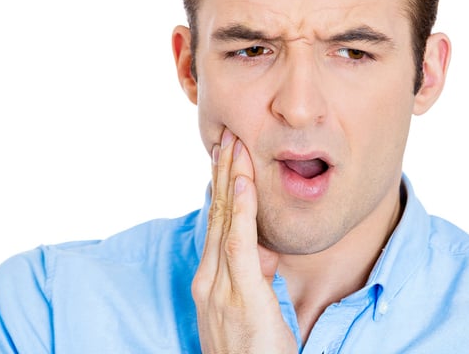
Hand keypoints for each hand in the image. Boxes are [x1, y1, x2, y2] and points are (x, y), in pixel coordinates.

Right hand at [192, 128, 297, 352]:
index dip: (220, 187)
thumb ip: (250, 275)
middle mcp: (207, 278)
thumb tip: (261, 251)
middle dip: (222, 172)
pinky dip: (242, 208)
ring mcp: (219, 286)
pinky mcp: (239, 293)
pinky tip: (244, 181)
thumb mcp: (249, 307)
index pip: (216, 223)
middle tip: (227, 136)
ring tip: (234, 145)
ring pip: (225, 220)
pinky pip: (239, 242)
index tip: (225, 157)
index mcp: (209, 280)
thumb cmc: (252, 352)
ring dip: (230, 178)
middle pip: (216, 214)